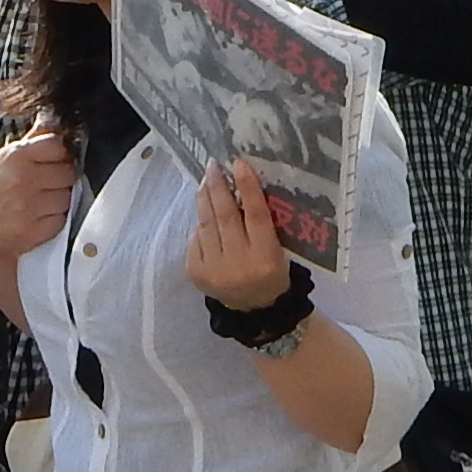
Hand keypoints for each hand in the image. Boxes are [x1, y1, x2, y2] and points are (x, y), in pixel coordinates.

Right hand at [0, 131, 73, 273]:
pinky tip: (38, 217)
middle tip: (47, 184)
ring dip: (59, 200)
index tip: (55, 160)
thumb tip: (56, 119)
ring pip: (67, 196)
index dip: (61, 154)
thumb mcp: (7, 159)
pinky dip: (54, 220)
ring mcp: (29, 206)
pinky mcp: (34, 230)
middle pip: (68, 172)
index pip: (57, 145)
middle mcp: (23, 178)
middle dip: (62, 178)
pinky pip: (61, 219)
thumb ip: (35, 140)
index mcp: (16, 155)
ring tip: (41, 202)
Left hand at [182, 160, 291, 309]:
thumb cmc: (271, 271)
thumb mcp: (276, 248)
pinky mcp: (197, 274)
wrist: (255, 309)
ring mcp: (215, 270)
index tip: (239, 163)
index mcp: (266, 256)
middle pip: (225, 217)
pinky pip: (195, 240)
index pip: (255, 215)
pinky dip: (199, 226)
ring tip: (205, 182)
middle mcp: (239, 264)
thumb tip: (238, 186)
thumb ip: (260, 223)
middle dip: (218, 187)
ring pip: (206, 226)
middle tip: (213, 165)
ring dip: (205, 200)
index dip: (247, 187)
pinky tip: (204, 215)